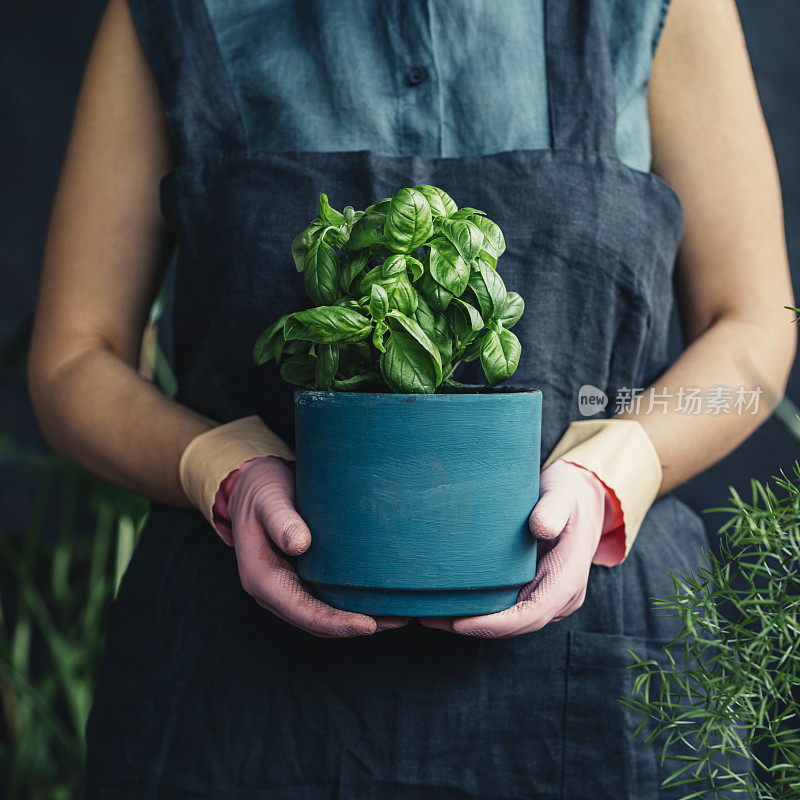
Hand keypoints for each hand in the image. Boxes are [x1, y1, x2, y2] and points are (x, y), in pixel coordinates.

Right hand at [224, 456, 406, 637]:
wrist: (253, 488)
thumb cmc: (261, 490)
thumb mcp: (268, 499)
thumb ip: (281, 520)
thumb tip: (299, 545)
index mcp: (261, 578)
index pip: (302, 612)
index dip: (336, 623)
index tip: (369, 625)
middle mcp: (273, 592)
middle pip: (317, 623)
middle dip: (356, 627)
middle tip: (399, 620)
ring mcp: (287, 588)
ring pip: (324, 616)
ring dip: (358, 620)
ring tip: (398, 616)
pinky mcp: (301, 579)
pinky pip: (326, 600)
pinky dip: (351, 606)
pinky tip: (378, 600)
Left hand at [421, 460, 609, 637]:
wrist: (584, 499)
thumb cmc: (569, 494)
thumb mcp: (562, 495)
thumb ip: (552, 510)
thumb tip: (539, 527)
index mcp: (569, 578)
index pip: (530, 614)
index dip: (494, 624)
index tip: (460, 622)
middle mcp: (562, 595)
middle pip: (516, 624)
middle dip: (474, 626)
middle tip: (431, 617)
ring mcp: (550, 596)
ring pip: (511, 620)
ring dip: (474, 621)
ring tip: (432, 614)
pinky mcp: (537, 590)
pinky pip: (510, 608)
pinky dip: (482, 610)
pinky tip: (452, 602)